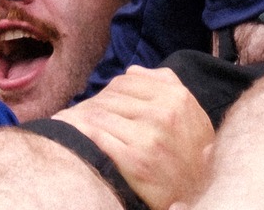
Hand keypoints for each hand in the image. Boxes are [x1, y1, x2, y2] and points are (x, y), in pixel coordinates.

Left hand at [57, 66, 213, 209]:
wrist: (199, 192)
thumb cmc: (192, 150)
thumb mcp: (189, 111)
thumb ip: (164, 83)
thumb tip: (131, 71)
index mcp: (176, 97)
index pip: (125, 82)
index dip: (107, 91)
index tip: (97, 101)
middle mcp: (163, 113)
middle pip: (110, 99)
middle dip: (90, 105)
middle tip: (75, 113)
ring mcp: (149, 137)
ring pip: (101, 116)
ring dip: (80, 118)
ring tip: (65, 121)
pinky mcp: (135, 161)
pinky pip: (99, 138)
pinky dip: (82, 134)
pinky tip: (72, 135)